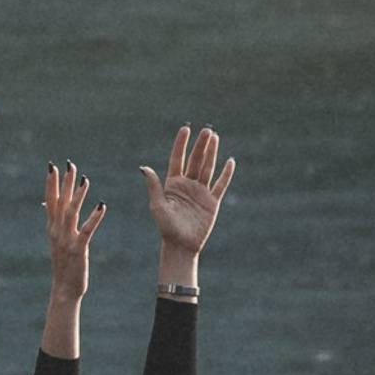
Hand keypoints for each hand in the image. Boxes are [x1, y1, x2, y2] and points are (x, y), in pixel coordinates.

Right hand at [45, 162, 102, 301]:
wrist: (64, 288)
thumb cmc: (63, 264)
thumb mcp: (55, 241)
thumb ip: (54, 222)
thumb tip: (47, 206)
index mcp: (52, 229)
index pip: (50, 201)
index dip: (51, 184)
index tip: (52, 167)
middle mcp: (56, 232)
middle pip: (60, 202)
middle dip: (64, 183)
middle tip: (69, 165)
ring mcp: (66, 240)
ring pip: (71, 213)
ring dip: (78, 195)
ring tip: (85, 180)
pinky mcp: (78, 249)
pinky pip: (87, 230)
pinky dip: (94, 217)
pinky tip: (102, 205)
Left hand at [140, 124, 234, 264]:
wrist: (181, 245)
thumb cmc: (166, 228)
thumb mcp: (157, 206)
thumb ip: (153, 186)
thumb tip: (144, 167)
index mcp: (172, 185)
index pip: (177, 159)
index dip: (181, 144)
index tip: (185, 129)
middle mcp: (187, 185)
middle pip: (195, 160)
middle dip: (200, 145)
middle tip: (206, 129)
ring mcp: (201, 192)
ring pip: (208, 167)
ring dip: (212, 153)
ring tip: (214, 137)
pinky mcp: (212, 201)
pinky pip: (221, 184)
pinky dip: (226, 173)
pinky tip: (230, 161)